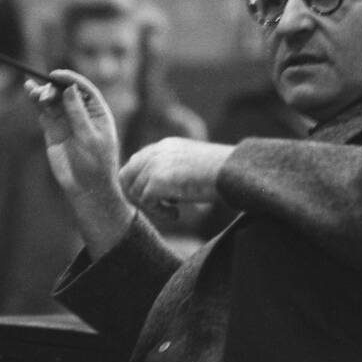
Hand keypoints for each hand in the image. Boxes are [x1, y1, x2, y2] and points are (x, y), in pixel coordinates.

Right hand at [27, 70, 133, 255]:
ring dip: (43, 93)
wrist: (86, 189)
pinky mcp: (53, 131)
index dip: (70, 79)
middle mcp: (81, 114)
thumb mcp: (89, 137)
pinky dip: (37, 103)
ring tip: (32, 91)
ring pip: (53, 101)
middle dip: (53, 88)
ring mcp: (66, 122)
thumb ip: (77, 113)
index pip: (83, 89)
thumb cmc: (95, 164)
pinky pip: (44, 112)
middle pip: (65, 92)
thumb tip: (69, 88)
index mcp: (97, 112)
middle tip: (43, 91)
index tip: (56, 75)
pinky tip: (30, 93)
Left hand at [119, 139, 233, 218]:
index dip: (141, 183)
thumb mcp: (193, 165)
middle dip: (137, 195)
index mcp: (166, 146)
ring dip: (151, 206)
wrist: (236, 172)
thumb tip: (159, 192)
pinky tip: (178, 215)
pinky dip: (160, 213)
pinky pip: (146, 202)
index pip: (136, 163)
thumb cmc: (224, 174)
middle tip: (159, 207)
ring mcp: (156, 164)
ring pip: (134, 191)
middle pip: (126, 176)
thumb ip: (173, 170)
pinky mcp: (159, 180)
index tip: (159, 198)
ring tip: (174, 211)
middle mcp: (157, 151)